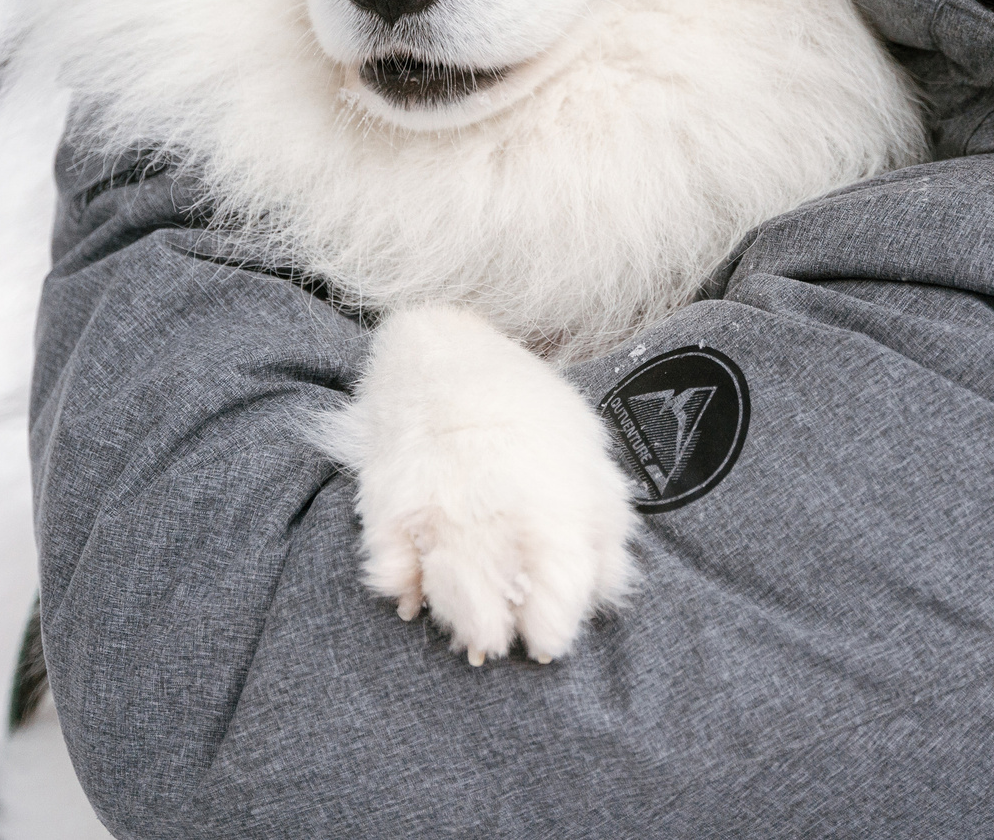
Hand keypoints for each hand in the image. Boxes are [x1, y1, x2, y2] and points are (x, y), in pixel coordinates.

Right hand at [322, 307, 639, 664]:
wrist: (443, 352)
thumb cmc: (526, 406)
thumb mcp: (587, 451)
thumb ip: (604, 525)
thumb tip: (606, 589)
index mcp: (550, 504)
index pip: (556, 597)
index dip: (553, 629)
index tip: (548, 640)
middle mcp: (491, 518)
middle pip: (493, 613)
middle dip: (501, 634)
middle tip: (507, 633)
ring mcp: (435, 515)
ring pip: (445, 601)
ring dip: (460, 623)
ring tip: (472, 629)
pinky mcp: (387, 509)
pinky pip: (390, 573)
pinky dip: (404, 591)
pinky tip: (421, 592)